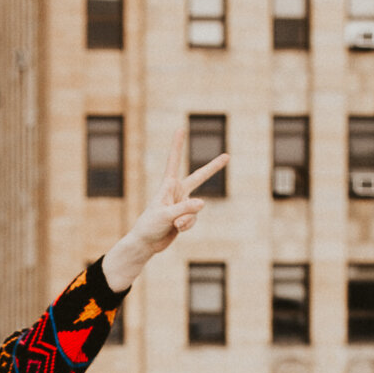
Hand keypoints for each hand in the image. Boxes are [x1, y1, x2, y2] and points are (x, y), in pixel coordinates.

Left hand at [100, 130, 227, 293]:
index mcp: (168, 185)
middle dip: (213, 168)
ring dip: (187, 219)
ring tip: (174, 224)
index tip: (180, 129)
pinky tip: (176, 229)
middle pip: (199, 177)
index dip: (177, 145)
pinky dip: (187, 226)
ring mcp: (182, 204)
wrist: (146, 243)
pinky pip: (193, 220)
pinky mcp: (185, 217)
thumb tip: (202, 203)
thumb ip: (184, 209)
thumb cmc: (149, 226)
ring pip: (196, 209)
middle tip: (227, 156)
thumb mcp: (166, 216)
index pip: (174, 162)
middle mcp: (177, 192)